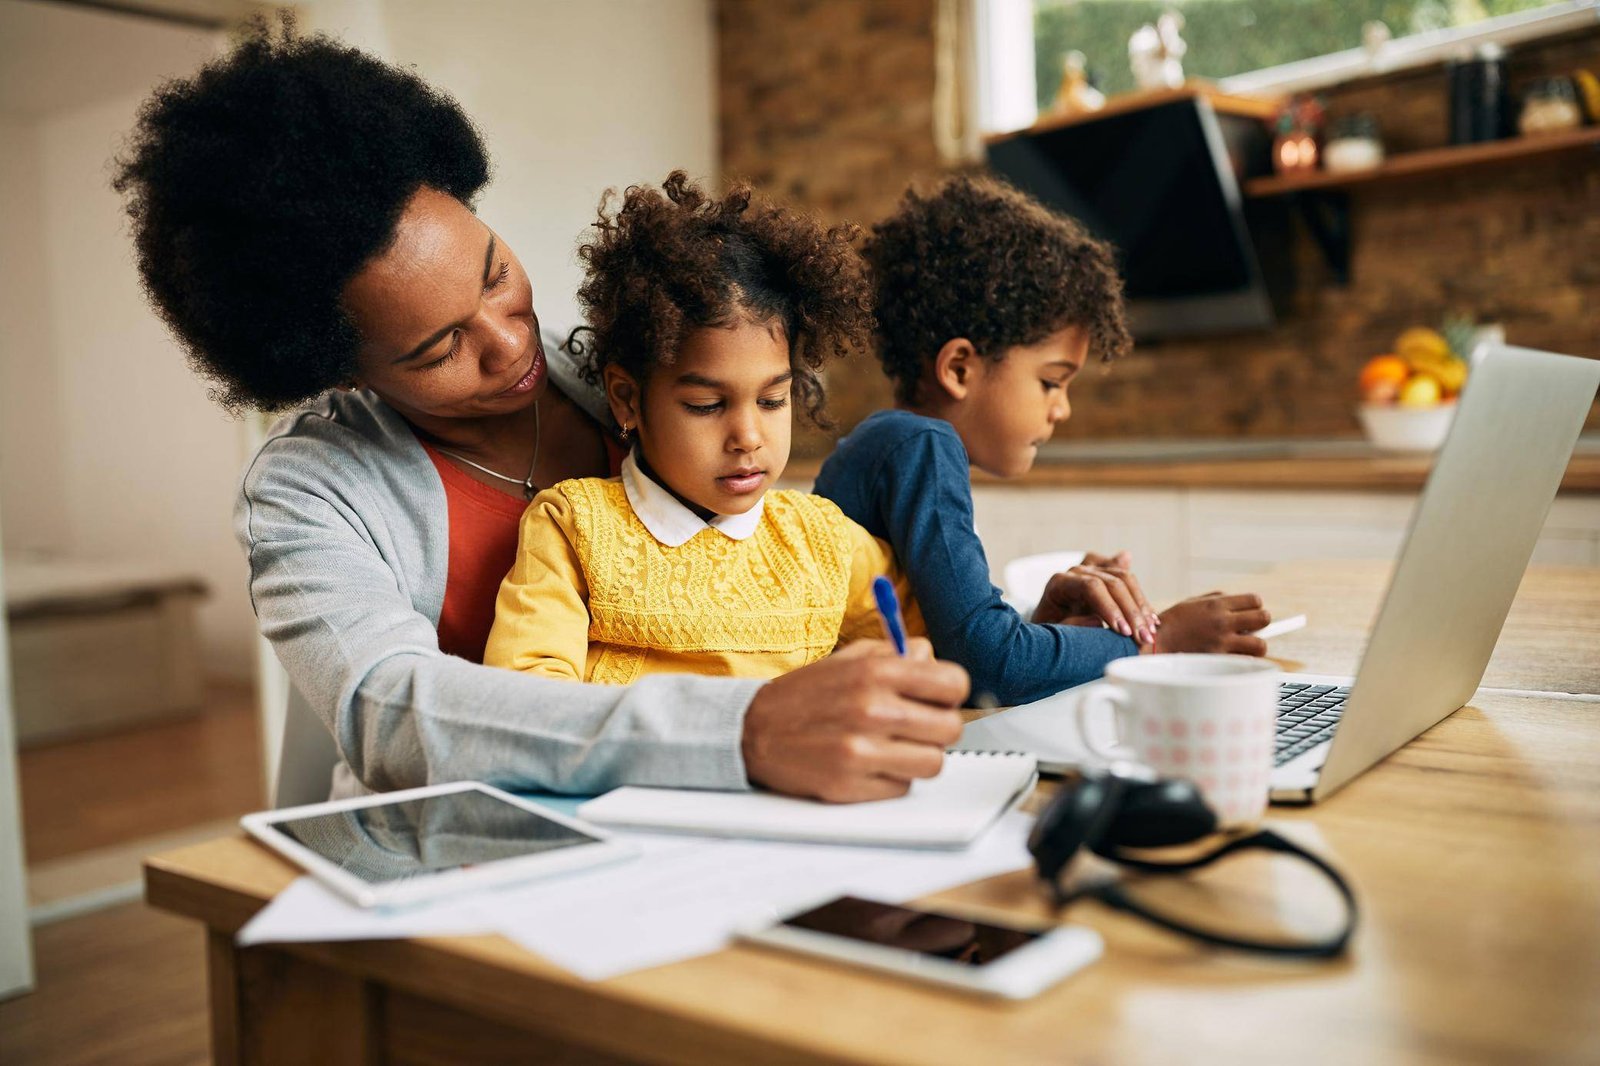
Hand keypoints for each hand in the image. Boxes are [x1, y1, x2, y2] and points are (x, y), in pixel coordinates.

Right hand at [742, 639, 968, 802]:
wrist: (753, 731)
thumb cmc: (804, 695)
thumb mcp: (848, 658)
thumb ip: (895, 654)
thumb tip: (932, 658)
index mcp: (876, 672)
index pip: (953, 683)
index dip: (950, 692)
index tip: (939, 698)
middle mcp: (872, 709)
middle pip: (951, 728)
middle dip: (938, 728)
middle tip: (918, 726)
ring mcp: (861, 750)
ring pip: (933, 763)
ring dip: (918, 757)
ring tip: (894, 747)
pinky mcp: (851, 784)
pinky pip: (902, 787)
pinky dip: (891, 778)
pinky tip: (868, 763)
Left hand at [1031, 551, 1159, 643]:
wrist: (1047, 629)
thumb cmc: (1047, 635)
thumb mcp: (1051, 635)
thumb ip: (1070, 626)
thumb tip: (1097, 620)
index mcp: (1060, 583)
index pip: (1091, 587)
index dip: (1111, 608)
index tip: (1124, 632)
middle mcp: (1078, 572)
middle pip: (1113, 582)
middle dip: (1131, 612)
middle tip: (1144, 638)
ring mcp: (1094, 571)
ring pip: (1126, 579)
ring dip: (1141, 607)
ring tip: (1150, 632)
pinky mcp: (1107, 576)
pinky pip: (1130, 583)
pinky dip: (1142, 602)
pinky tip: (1152, 620)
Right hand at [1149, 592, 1270, 655]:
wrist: (1156, 645)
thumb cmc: (1172, 623)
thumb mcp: (1192, 603)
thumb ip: (1216, 599)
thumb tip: (1236, 601)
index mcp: (1217, 604)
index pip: (1255, 600)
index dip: (1255, 606)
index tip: (1248, 612)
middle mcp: (1223, 621)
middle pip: (1264, 619)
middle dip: (1261, 623)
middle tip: (1251, 628)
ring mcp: (1223, 642)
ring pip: (1260, 644)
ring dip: (1255, 645)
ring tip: (1244, 646)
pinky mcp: (1220, 660)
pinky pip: (1245, 661)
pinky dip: (1243, 660)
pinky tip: (1232, 657)